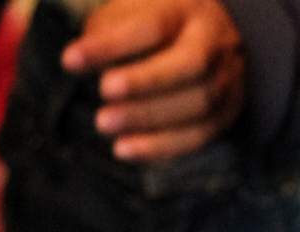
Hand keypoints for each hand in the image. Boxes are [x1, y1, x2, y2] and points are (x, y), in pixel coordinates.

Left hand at [63, 0, 245, 160]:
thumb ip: (108, 34)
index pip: (152, 27)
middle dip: (144, 83)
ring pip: (200, 103)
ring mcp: (229, 78)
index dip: (112, 46)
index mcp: (187, 9)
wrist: (210, 35)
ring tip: (104, 125)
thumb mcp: (129, 12)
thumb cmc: (157, 23)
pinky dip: (162, 146)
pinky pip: (201, 134)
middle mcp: (216, 41)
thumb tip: (81, 63)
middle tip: (102, 94)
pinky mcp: (229, 111)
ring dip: (149, 120)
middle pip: (190, 65)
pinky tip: (126, 150)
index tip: (69, 61)